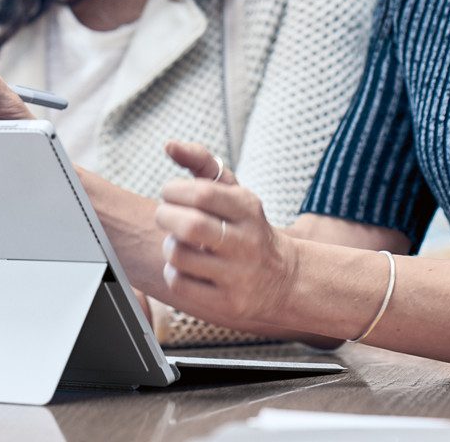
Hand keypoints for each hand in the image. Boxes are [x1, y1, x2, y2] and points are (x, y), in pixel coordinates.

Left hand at [150, 140, 303, 332]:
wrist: (283, 279)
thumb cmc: (245, 228)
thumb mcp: (233, 192)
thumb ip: (201, 161)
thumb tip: (169, 144)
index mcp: (248, 208)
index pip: (201, 193)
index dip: (174, 190)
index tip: (170, 194)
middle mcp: (246, 242)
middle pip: (189, 226)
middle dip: (165, 216)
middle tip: (165, 216)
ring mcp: (238, 276)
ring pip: (179, 255)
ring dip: (168, 246)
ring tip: (177, 243)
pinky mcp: (227, 304)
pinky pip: (180, 284)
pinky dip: (172, 272)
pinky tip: (184, 267)